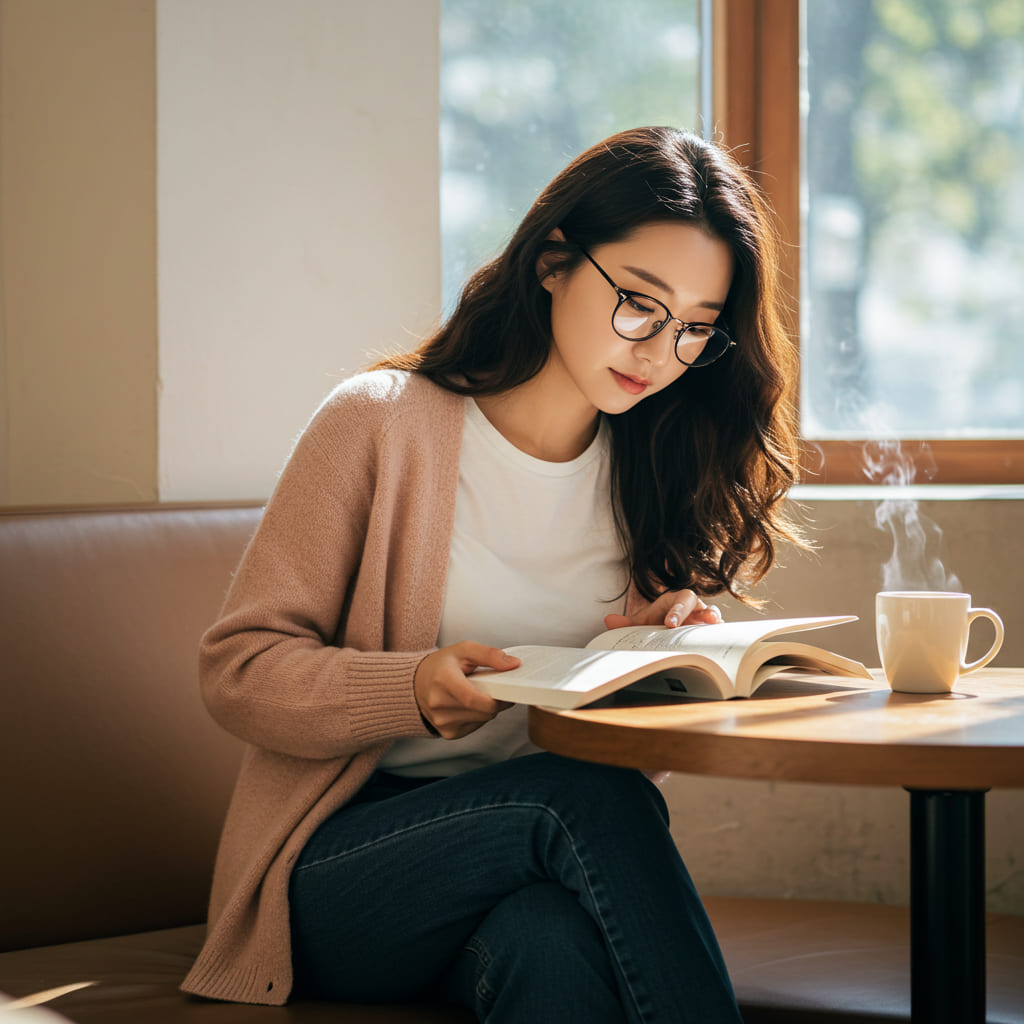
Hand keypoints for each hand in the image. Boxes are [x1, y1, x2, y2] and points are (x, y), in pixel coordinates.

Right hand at [414, 642, 518, 739]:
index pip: (473, 698)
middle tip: (492, 688)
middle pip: (484, 711)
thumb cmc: (441, 666)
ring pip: (483, 719)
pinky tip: (469, 705)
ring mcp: (442, 721)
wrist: (416, 684)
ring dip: (487, 708)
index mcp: (443, 680)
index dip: (496, 698)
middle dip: (495, 701)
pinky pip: (476, 726)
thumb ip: (489, 655)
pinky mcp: (448, 733)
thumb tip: (514, 664)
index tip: (506, 690)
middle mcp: (439, 704)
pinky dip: (478, 716)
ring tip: (476, 694)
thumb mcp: (464, 650)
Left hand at [604, 589, 720, 630]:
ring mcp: (704, 621)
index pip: (682, 599)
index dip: (678, 610)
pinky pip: (719, 634)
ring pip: (716, 619)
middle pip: (703, 606)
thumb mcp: (643, 621)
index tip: (669, 624)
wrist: (666, 627)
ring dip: (718, 625)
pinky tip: (721, 649)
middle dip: (706, 613)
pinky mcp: (710, 634)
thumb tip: (608, 621)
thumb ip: (627, 623)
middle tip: (708, 621)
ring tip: (719, 630)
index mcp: (677, 600)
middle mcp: (695, 608)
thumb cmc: (656, 621)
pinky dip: (721, 639)